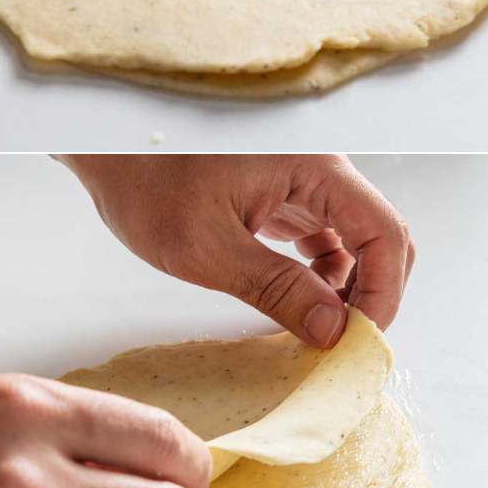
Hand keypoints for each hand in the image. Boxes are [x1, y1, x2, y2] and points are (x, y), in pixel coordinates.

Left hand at [59, 154, 413, 346]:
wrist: (103, 147)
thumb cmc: (143, 181)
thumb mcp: (207, 248)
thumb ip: (277, 288)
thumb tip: (333, 330)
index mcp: (311, 165)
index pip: (384, 232)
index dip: (384, 291)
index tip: (359, 338)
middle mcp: (315, 166)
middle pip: (377, 234)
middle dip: (370, 291)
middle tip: (340, 340)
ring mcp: (297, 178)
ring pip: (351, 237)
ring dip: (345, 284)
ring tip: (315, 326)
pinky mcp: (276, 191)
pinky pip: (319, 233)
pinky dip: (318, 270)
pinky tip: (296, 298)